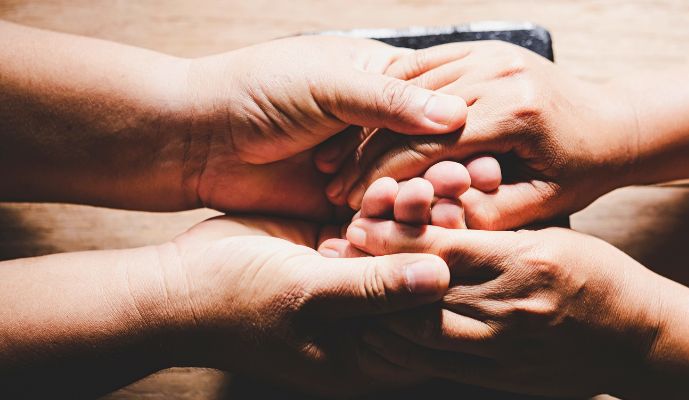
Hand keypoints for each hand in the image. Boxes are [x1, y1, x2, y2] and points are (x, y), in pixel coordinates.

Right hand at [158, 215, 449, 395]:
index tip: (464, 232)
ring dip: (414, 214)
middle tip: (453, 195)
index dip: (454, 277)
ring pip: (402, 247)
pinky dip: (385, 205)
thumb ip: (372, 287)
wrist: (176, 284)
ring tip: (420, 186)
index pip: (431, 322)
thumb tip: (440, 278)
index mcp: (370, 354)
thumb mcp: (306, 294)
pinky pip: (375, 227)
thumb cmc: (235, 302)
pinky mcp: (340, 251)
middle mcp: (370, 322)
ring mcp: (356, 284)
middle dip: (438, 236)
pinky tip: (392, 184)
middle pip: (423, 280)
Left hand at [178, 36, 467, 217]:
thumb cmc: (257, 91)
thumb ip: (388, 101)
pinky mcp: (344, 207)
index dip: (463, 129)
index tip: (489, 151)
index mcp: (382, 83)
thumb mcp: (326, 84)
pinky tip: (415, 236)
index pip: (436, 105)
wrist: (199, 136)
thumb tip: (458, 113)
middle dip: (452, 170)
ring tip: (450, 214)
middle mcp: (380, 128)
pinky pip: (379, 219)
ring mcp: (364, 169)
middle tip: (477, 187)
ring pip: (408, 188)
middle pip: (430, 153)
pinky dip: (396, 226)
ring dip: (429, 200)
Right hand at [326, 40, 636, 228]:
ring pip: (411, 84)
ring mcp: (491, 51)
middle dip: (368, 151)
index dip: (385, 177)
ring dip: (371, 121)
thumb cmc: (579, 169)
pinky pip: (425, 63)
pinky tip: (366, 121)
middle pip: (412, 113)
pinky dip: (392, 93)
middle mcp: (500, 71)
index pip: (430, 145)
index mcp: (515, 112)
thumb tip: (428, 222)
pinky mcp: (484, 46)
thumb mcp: (541, 203)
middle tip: (335, 183)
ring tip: (342, 157)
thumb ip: (488, 215)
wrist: (611, 122)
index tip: (354, 202)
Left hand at [337, 221, 664, 397]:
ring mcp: (507, 348)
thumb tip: (442, 213)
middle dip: (374, 273)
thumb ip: (499, 228)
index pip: (444, 245)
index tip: (361, 219)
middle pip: (421, 290)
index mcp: (526, 260)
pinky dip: (402, 349)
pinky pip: (440, 365)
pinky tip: (379, 333)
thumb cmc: (599, 275)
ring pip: (422, 333)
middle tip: (335, 255)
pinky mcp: (503, 377)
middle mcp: (512, 307)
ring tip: (347, 294)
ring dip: (378, 313)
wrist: (640, 339)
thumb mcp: (555, 234)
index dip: (395, 233)